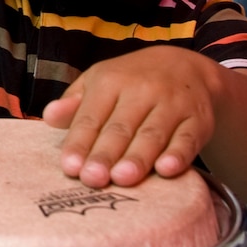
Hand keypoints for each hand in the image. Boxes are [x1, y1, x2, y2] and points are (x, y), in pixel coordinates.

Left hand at [40, 46, 222, 187]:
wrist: (186, 67)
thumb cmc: (130, 82)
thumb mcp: (99, 83)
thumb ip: (74, 103)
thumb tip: (48, 117)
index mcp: (112, 81)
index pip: (91, 116)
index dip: (80, 142)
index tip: (69, 167)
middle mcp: (143, 90)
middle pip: (121, 128)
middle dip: (105, 154)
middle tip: (92, 179)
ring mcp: (173, 104)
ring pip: (153, 134)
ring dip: (138, 158)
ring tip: (122, 179)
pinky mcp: (198, 120)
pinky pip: (188, 139)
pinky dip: (178, 154)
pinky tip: (166, 170)